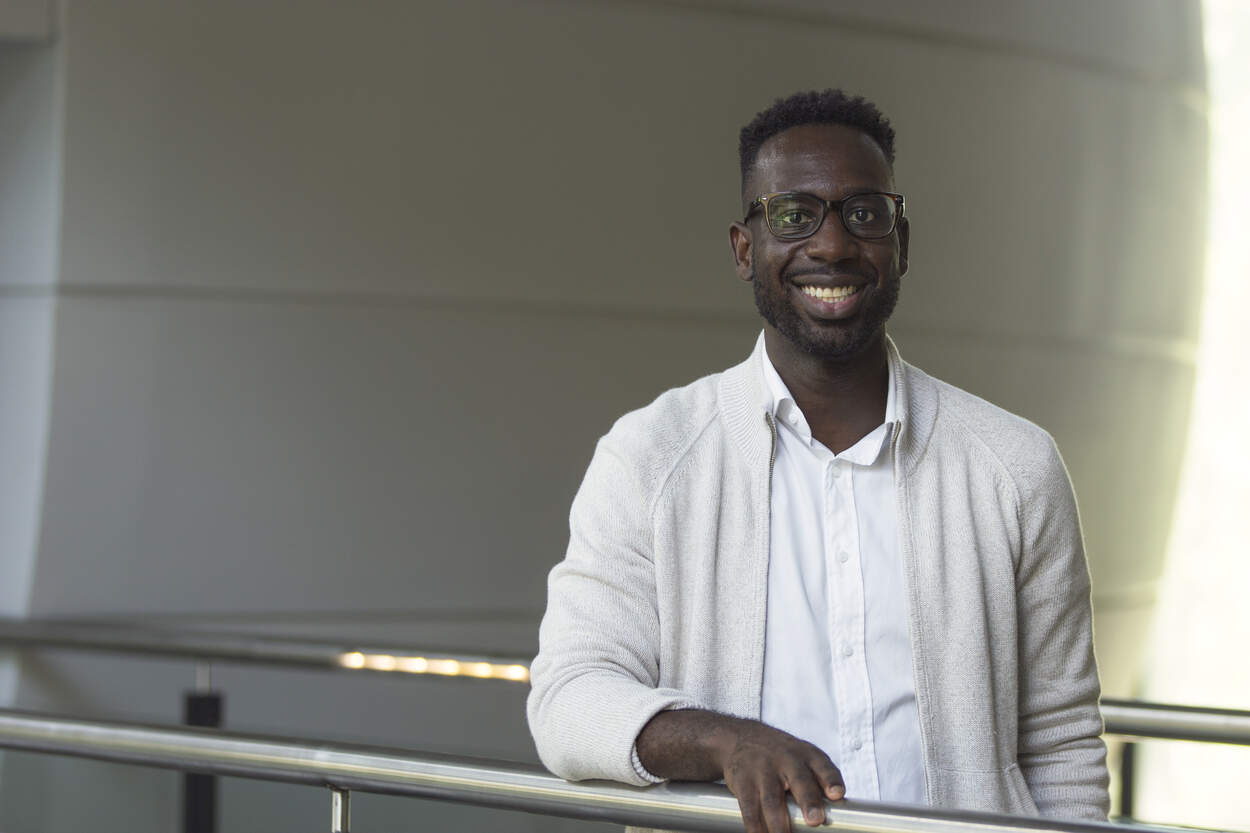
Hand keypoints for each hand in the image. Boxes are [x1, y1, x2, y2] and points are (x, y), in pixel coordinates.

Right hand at [714, 719, 844, 832]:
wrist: (741, 738)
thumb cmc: (782, 756)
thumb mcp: (804, 759)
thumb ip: (820, 783)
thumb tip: (836, 816)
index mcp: (807, 756)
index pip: (823, 767)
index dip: (831, 780)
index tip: (837, 794)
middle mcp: (786, 760)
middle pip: (799, 780)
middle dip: (808, 801)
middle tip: (815, 820)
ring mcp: (763, 769)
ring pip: (772, 799)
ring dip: (779, 823)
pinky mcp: (743, 781)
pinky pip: (749, 807)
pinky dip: (755, 826)